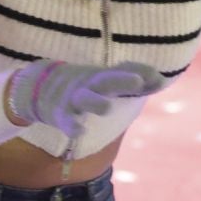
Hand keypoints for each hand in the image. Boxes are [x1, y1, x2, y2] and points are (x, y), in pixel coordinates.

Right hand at [7, 59, 167, 135]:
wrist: (36, 86)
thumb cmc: (82, 85)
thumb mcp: (106, 78)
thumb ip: (133, 78)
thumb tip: (163, 80)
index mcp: (104, 76)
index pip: (125, 70)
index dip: (141, 73)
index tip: (158, 79)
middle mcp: (90, 84)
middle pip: (107, 80)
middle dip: (121, 81)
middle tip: (137, 82)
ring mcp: (74, 98)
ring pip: (86, 99)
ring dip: (96, 103)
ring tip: (106, 108)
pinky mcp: (59, 114)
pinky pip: (66, 120)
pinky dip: (71, 125)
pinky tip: (79, 131)